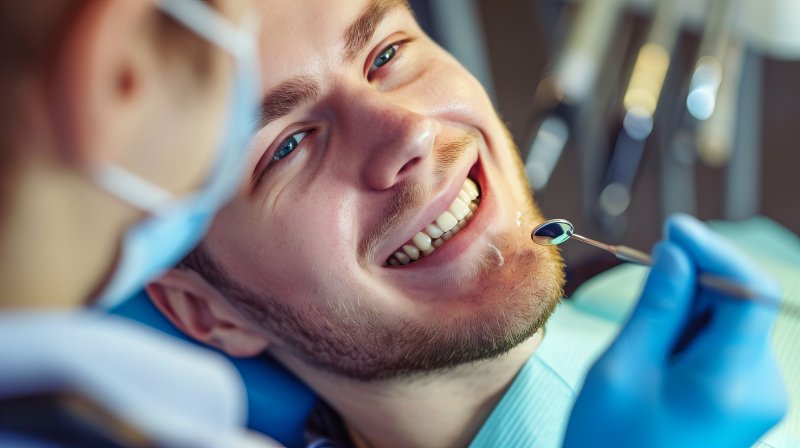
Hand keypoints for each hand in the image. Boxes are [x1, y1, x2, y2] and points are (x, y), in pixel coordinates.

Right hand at [562, 214, 786, 447]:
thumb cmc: (609, 442)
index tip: (672, 230)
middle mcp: (760, 386)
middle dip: (692, 286)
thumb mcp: (622, 368)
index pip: (751, 292)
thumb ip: (657, 306)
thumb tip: (678, 252)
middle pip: (739, 304)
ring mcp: (756, 395)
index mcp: (730, 380)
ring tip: (642, 348)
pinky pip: (723, 346)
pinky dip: (690, 336)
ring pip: (729, 322)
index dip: (714, 252)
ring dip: (686, 313)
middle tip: (642, 298)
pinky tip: (656, 359)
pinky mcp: (743, 399)